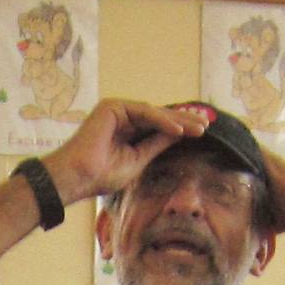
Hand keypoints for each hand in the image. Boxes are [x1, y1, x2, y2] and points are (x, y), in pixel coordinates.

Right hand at [41, 98, 205, 204]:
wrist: (78, 177)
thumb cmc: (101, 175)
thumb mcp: (138, 160)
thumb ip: (156, 144)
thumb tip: (179, 135)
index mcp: (126, 130)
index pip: (158, 127)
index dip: (180, 129)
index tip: (202, 132)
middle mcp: (122, 117)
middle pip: (159, 117)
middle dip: (184, 120)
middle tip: (207, 124)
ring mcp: (117, 110)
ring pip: (154, 113)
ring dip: (178, 121)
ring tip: (199, 128)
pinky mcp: (113, 106)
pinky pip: (144, 112)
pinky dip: (162, 121)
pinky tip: (179, 131)